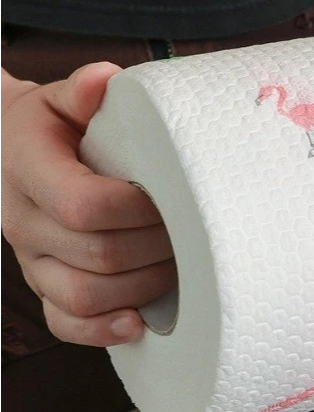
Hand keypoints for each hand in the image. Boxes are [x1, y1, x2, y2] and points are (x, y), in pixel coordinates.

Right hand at [1, 63, 175, 346]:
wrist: (6, 151)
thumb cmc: (52, 124)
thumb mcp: (61, 98)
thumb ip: (84, 90)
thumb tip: (105, 81)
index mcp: (27, 168)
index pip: (82, 205)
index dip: (137, 210)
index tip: (174, 199)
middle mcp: (22, 219)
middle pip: (96, 254)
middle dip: (156, 247)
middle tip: (197, 233)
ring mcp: (30, 258)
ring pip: (85, 294)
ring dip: (143, 286)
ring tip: (182, 267)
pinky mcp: (42, 284)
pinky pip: (64, 321)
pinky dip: (103, 329)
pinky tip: (138, 323)